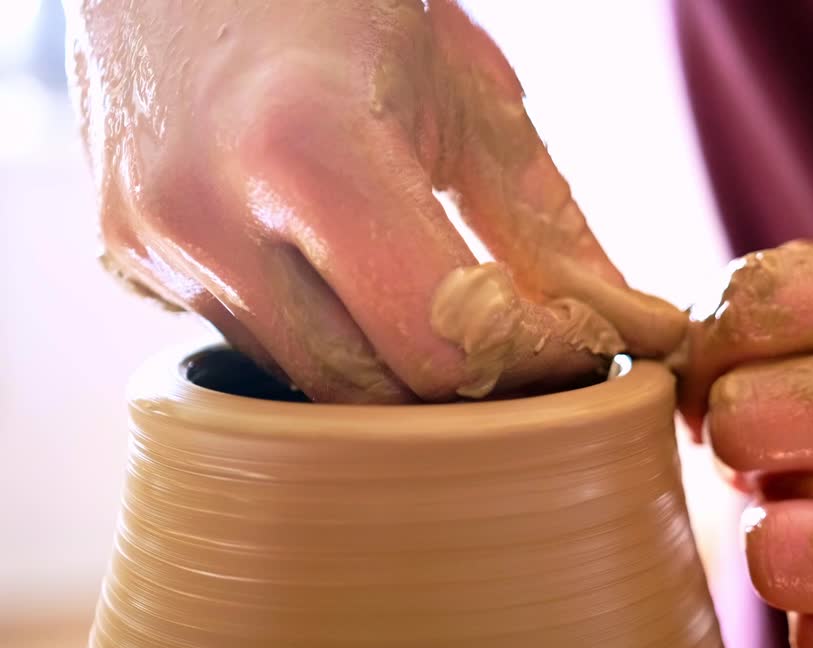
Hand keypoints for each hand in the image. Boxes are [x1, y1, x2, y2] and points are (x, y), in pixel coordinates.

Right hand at [69, 0, 682, 401]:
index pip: (439, 343)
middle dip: (468, 388)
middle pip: (372, 392)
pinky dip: (318, 337)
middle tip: (526, 351)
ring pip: (308, 385)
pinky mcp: (123, 260)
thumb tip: (636, 326)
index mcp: (309, 150)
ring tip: (443, 310)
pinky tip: (344, 278)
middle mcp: (206, 213)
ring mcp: (149, 244)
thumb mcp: (468, 94)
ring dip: (391, 371)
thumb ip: (547, 226)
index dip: (529, 365)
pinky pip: (249, 346)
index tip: (578, 349)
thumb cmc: (346, 0)